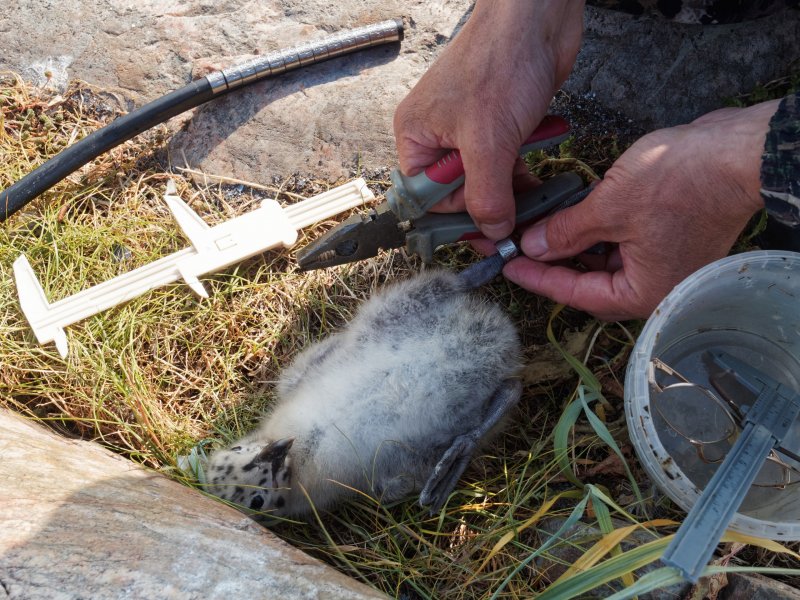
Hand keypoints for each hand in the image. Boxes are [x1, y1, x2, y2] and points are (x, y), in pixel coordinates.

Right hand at [393, 0, 583, 239]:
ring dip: (511, 190)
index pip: (426, 196)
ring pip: (486, 179)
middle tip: (514, 223)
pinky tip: (538, 177)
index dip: (456, 216)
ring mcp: (471, 129)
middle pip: (457, 191)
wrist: (539, 17)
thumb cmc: (501, 62)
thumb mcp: (489, 141)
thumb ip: (487, 194)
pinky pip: (506, 162)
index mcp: (416, 135)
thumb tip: (492, 231)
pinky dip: (522, 171)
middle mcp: (438, 135)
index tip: (486, 232)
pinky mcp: (500, 123)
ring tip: (534, 199)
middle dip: (488, 206)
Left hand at [503, 100, 779, 320]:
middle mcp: (654, 284)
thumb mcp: (610, 207)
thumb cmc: (684, 181)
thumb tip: (533, 247)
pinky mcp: (667, 237)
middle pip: (588, 281)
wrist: (741, 150)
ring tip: (536, 225)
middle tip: (515, 246)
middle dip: (552, 261)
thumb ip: (566, 232)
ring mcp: (662, 261)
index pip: (576, 294)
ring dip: (571, 242)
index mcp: (642, 292)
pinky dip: (595, 229)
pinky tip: (569, 212)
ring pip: (603, 259)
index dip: (537, 280)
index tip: (506, 266)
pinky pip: (620, 241)